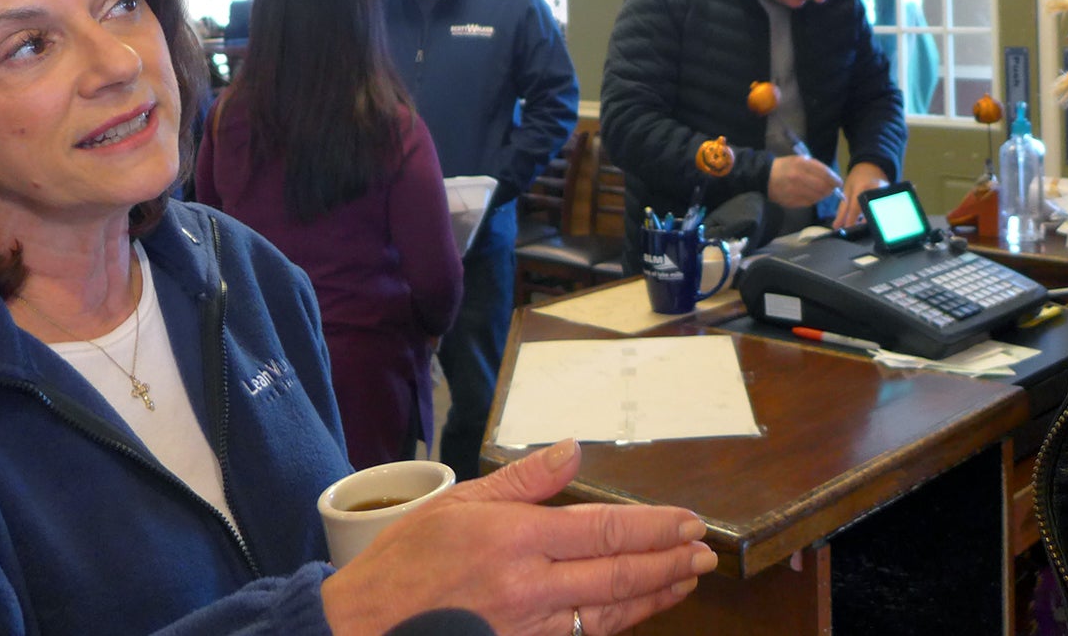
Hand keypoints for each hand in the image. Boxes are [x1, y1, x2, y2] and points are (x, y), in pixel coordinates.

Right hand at [321, 439, 714, 634]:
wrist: (363, 632)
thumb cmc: (404, 564)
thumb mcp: (458, 503)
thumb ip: (523, 479)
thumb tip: (572, 449)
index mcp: (516, 539)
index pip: (606, 529)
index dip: (656, 527)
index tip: (688, 522)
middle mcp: (530, 587)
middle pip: (619, 574)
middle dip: (669, 563)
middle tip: (705, 554)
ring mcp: (528, 628)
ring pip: (609, 614)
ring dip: (654, 596)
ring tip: (685, 580)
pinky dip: (616, 624)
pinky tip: (636, 612)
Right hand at [766, 155, 839, 208]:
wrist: (765, 176)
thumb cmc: (785, 166)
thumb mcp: (800, 160)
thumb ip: (815, 167)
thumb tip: (831, 178)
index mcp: (801, 164)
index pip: (824, 173)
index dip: (834, 179)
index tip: (838, 182)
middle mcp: (798, 177)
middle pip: (822, 186)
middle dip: (830, 189)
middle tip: (832, 189)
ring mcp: (794, 190)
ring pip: (817, 196)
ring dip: (823, 195)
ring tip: (823, 193)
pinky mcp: (791, 201)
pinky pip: (809, 202)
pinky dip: (814, 200)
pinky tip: (813, 196)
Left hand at [830, 162, 888, 229]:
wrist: (871, 167)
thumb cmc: (858, 178)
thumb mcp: (847, 190)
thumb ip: (842, 210)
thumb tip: (837, 226)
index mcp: (862, 187)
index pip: (856, 208)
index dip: (851, 221)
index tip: (847, 229)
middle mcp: (876, 190)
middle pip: (869, 213)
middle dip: (861, 223)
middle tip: (856, 228)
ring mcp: (885, 194)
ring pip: (877, 213)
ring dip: (869, 220)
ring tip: (862, 222)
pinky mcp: (891, 197)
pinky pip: (882, 210)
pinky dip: (875, 215)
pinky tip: (870, 217)